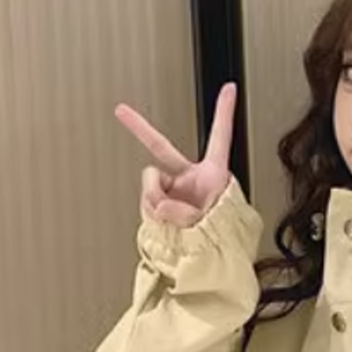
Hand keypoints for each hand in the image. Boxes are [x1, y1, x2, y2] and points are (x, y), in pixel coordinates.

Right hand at [114, 82, 236, 227]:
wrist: (210, 263)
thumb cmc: (220, 240)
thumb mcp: (207, 218)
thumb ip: (180, 207)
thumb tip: (161, 204)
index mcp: (213, 175)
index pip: (220, 137)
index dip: (224, 111)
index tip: (230, 88)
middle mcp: (190, 179)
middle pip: (160, 148)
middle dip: (139, 128)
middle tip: (121, 110)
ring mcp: (173, 192)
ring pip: (150, 184)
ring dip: (158, 201)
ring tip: (177, 221)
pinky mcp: (160, 206)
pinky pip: (147, 203)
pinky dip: (153, 214)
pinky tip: (166, 224)